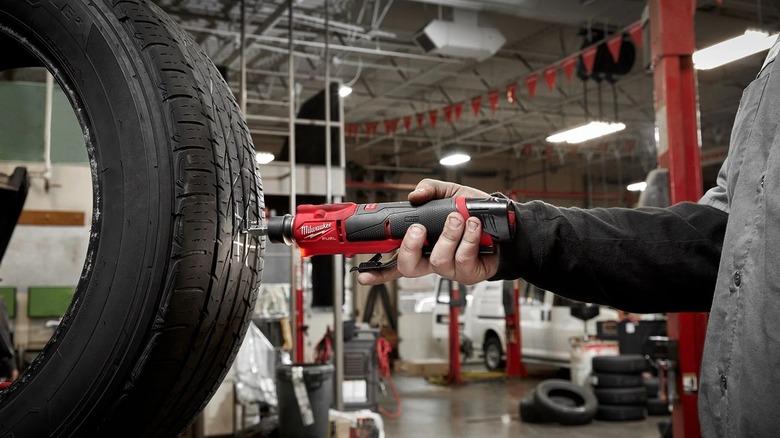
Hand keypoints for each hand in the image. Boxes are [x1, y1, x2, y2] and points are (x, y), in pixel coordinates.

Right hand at [357, 179, 497, 285]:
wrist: (508, 226)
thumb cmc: (478, 213)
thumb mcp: (452, 194)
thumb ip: (431, 190)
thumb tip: (414, 195)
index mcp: (423, 244)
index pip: (395, 259)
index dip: (377, 271)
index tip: (363, 274)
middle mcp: (433, 259)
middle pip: (408, 267)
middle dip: (410, 247)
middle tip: (419, 229)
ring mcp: (451, 268)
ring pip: (438, 261)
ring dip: (448, 236)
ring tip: (458, 219)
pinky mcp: (469, 273)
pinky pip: (462, 259)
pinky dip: (468, 238)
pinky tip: (474, 226)